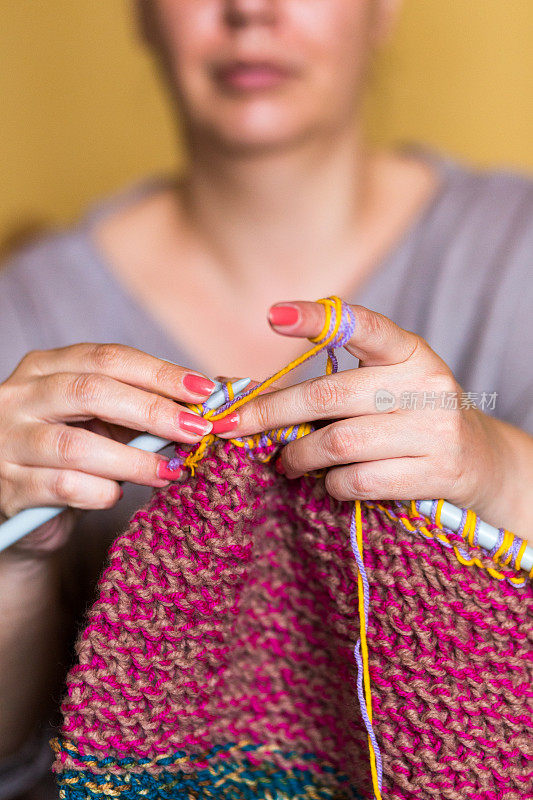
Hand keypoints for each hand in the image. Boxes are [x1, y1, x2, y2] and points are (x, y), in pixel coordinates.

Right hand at [0, 343, 215, 553]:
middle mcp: (19, 398)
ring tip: (168, 470)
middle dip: (153, 410)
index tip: (203, 389)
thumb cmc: (69, 454)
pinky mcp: (9, 487)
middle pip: (91, 392)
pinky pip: (64, 486)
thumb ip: (136, 409)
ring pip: (76, 446)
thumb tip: (198, 407)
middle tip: (196, 429)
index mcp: (44, 367)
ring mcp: (9, 442)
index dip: (159, 372)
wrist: (21, 506)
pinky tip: (118, 494)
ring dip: (133, 460)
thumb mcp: (97, 421)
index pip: (107, 358)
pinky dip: (102, 491)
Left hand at [215, 300, 530, 535]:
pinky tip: (330, 482)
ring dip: (298, 456)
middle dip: (270, 413)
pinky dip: (332, 485)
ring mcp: (434, 429)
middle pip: (328, 394)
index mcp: (409, 351)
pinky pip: (359, 480)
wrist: (479, 461)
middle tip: (232, 426)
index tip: (274, 316)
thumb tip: (237, 389)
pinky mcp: (436, 472)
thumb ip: (324, 382)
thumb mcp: (380, 387)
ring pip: (338, 443)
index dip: (318, 319)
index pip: (362, 325)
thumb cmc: (409, 417)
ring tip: (285, 461)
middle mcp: (425, 383)